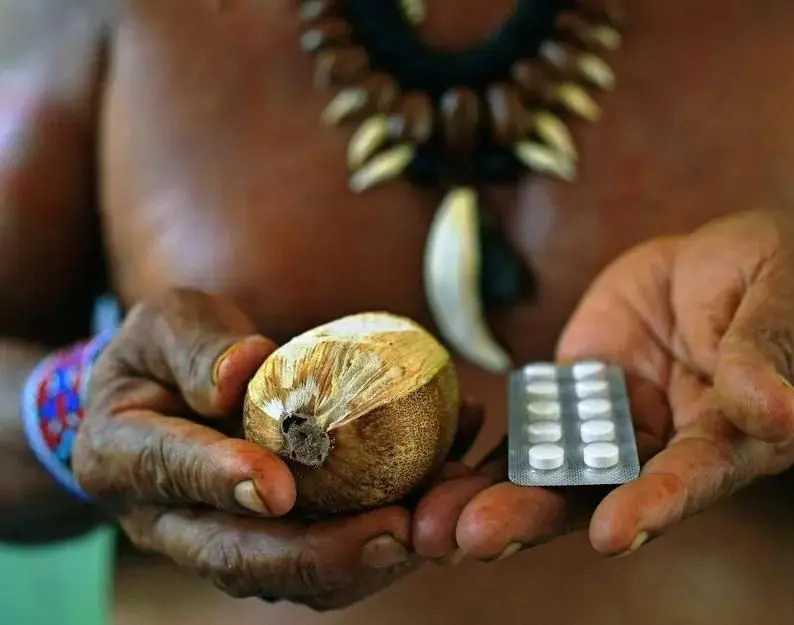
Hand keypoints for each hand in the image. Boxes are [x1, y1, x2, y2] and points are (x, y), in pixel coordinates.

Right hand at [72, 289, 481, 609]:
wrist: (169, 398)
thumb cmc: (166, 354)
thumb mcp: (166, 323)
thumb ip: (197, 344)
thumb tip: (242, 374)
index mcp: (123, 456)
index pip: (169, 471)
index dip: (221, 480)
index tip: (278, 485)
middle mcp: (168, 519)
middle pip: (237, 556)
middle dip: (319, 553)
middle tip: (393, 531)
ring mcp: (224, 541)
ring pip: (293, 574)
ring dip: (367, 557)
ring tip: (432, 526)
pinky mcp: (276, 543)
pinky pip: (331, 552)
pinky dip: (388, 530)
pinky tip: (444, 484)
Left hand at [415, 210, 793, 560]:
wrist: (728, 261)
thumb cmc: (784, 280)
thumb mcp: (787, 297)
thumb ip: (766, 352)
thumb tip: (775, 413)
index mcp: (734, 436)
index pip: (694, 475)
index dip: (656, 503)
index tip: (612, 533)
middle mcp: (668, 446)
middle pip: (602, 492)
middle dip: (538, 517)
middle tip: (474, 541)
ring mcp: (615, 422)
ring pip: (554, 472)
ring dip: (495, 500)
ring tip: (433, 530)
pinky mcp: (576, 392)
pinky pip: (530, 428)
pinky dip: (486, 456)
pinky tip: (434, 481)